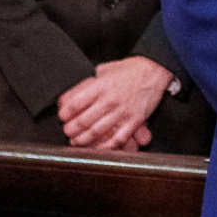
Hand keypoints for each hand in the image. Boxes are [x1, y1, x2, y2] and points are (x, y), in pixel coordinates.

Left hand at [57, 57, 174, 150]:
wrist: (154, 70)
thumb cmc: (129, 70)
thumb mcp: (105, 69)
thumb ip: (89, 82)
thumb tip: (70, 95)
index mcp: (101, 86)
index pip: (75, 104)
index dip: (65, 113)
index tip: (62, 116)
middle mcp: (110, 100)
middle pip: (83, 121)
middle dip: (71, 129)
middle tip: (67, 131)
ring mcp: (122, 112)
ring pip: (97, 132)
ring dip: (83, 140)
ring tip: (77, 141)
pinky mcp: (134, 121)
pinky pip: (117, 138)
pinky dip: (105, 146)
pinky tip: (98, 147)